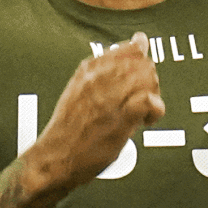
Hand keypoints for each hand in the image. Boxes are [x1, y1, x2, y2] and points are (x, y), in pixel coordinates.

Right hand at [25, 32, 164, 189]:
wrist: (53, 159)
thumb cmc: (67, 130)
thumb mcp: (79, 90)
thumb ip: (103, 73)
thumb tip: (132, 51)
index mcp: (88, 69)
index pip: (131, 48)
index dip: (143, 64)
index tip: (140, 79)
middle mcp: (99, 78)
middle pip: (144, 63)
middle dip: (151, 82)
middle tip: (142, 101)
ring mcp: (109, 98)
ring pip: (148, 79)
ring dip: (153, 95)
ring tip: (142, 114)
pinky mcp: (119, 119)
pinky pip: (148, 101)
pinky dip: (154, 110)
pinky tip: (145, 121)